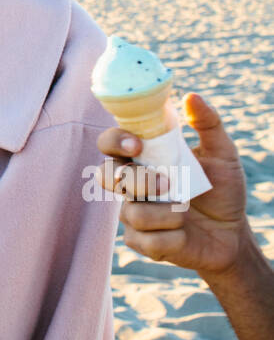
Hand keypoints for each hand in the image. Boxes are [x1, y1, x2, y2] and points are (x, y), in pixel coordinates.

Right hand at [94, 92, 249, 279]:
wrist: (233, 234)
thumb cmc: (222, 190)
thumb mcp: (223, 154)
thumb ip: (209, 125)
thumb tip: (192, 96)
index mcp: (144, 158)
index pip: (109, 143)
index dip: (114, 141)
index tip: (137, 145)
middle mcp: (132, 184)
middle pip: (106, 176)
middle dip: (137, 181)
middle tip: (167, 184)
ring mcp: (133, 214)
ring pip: (131, 213)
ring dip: (165, 213)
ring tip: (186, 212)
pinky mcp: (142, 243)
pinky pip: (146, 241)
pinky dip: (172, 237)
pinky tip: (184, 233)